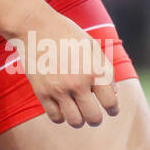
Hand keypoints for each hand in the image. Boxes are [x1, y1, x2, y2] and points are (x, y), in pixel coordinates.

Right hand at [7, 8, 118, 125]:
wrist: (36, 27)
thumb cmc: (67, 34)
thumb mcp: (92, 47)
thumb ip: (106, 70)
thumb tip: (113, 95)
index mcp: (93, 70)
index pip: (110, 103)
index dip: (113, 109)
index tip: (111, 110)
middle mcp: (77, 82)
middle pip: (93, 118)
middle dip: (96, 118)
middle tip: (93, 113)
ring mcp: (58, 89)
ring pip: (75, 122)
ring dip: (79, 120)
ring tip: (77, 112)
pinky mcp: (42, 92)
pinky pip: (55, 117)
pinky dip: (61, 116)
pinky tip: (62, 107)